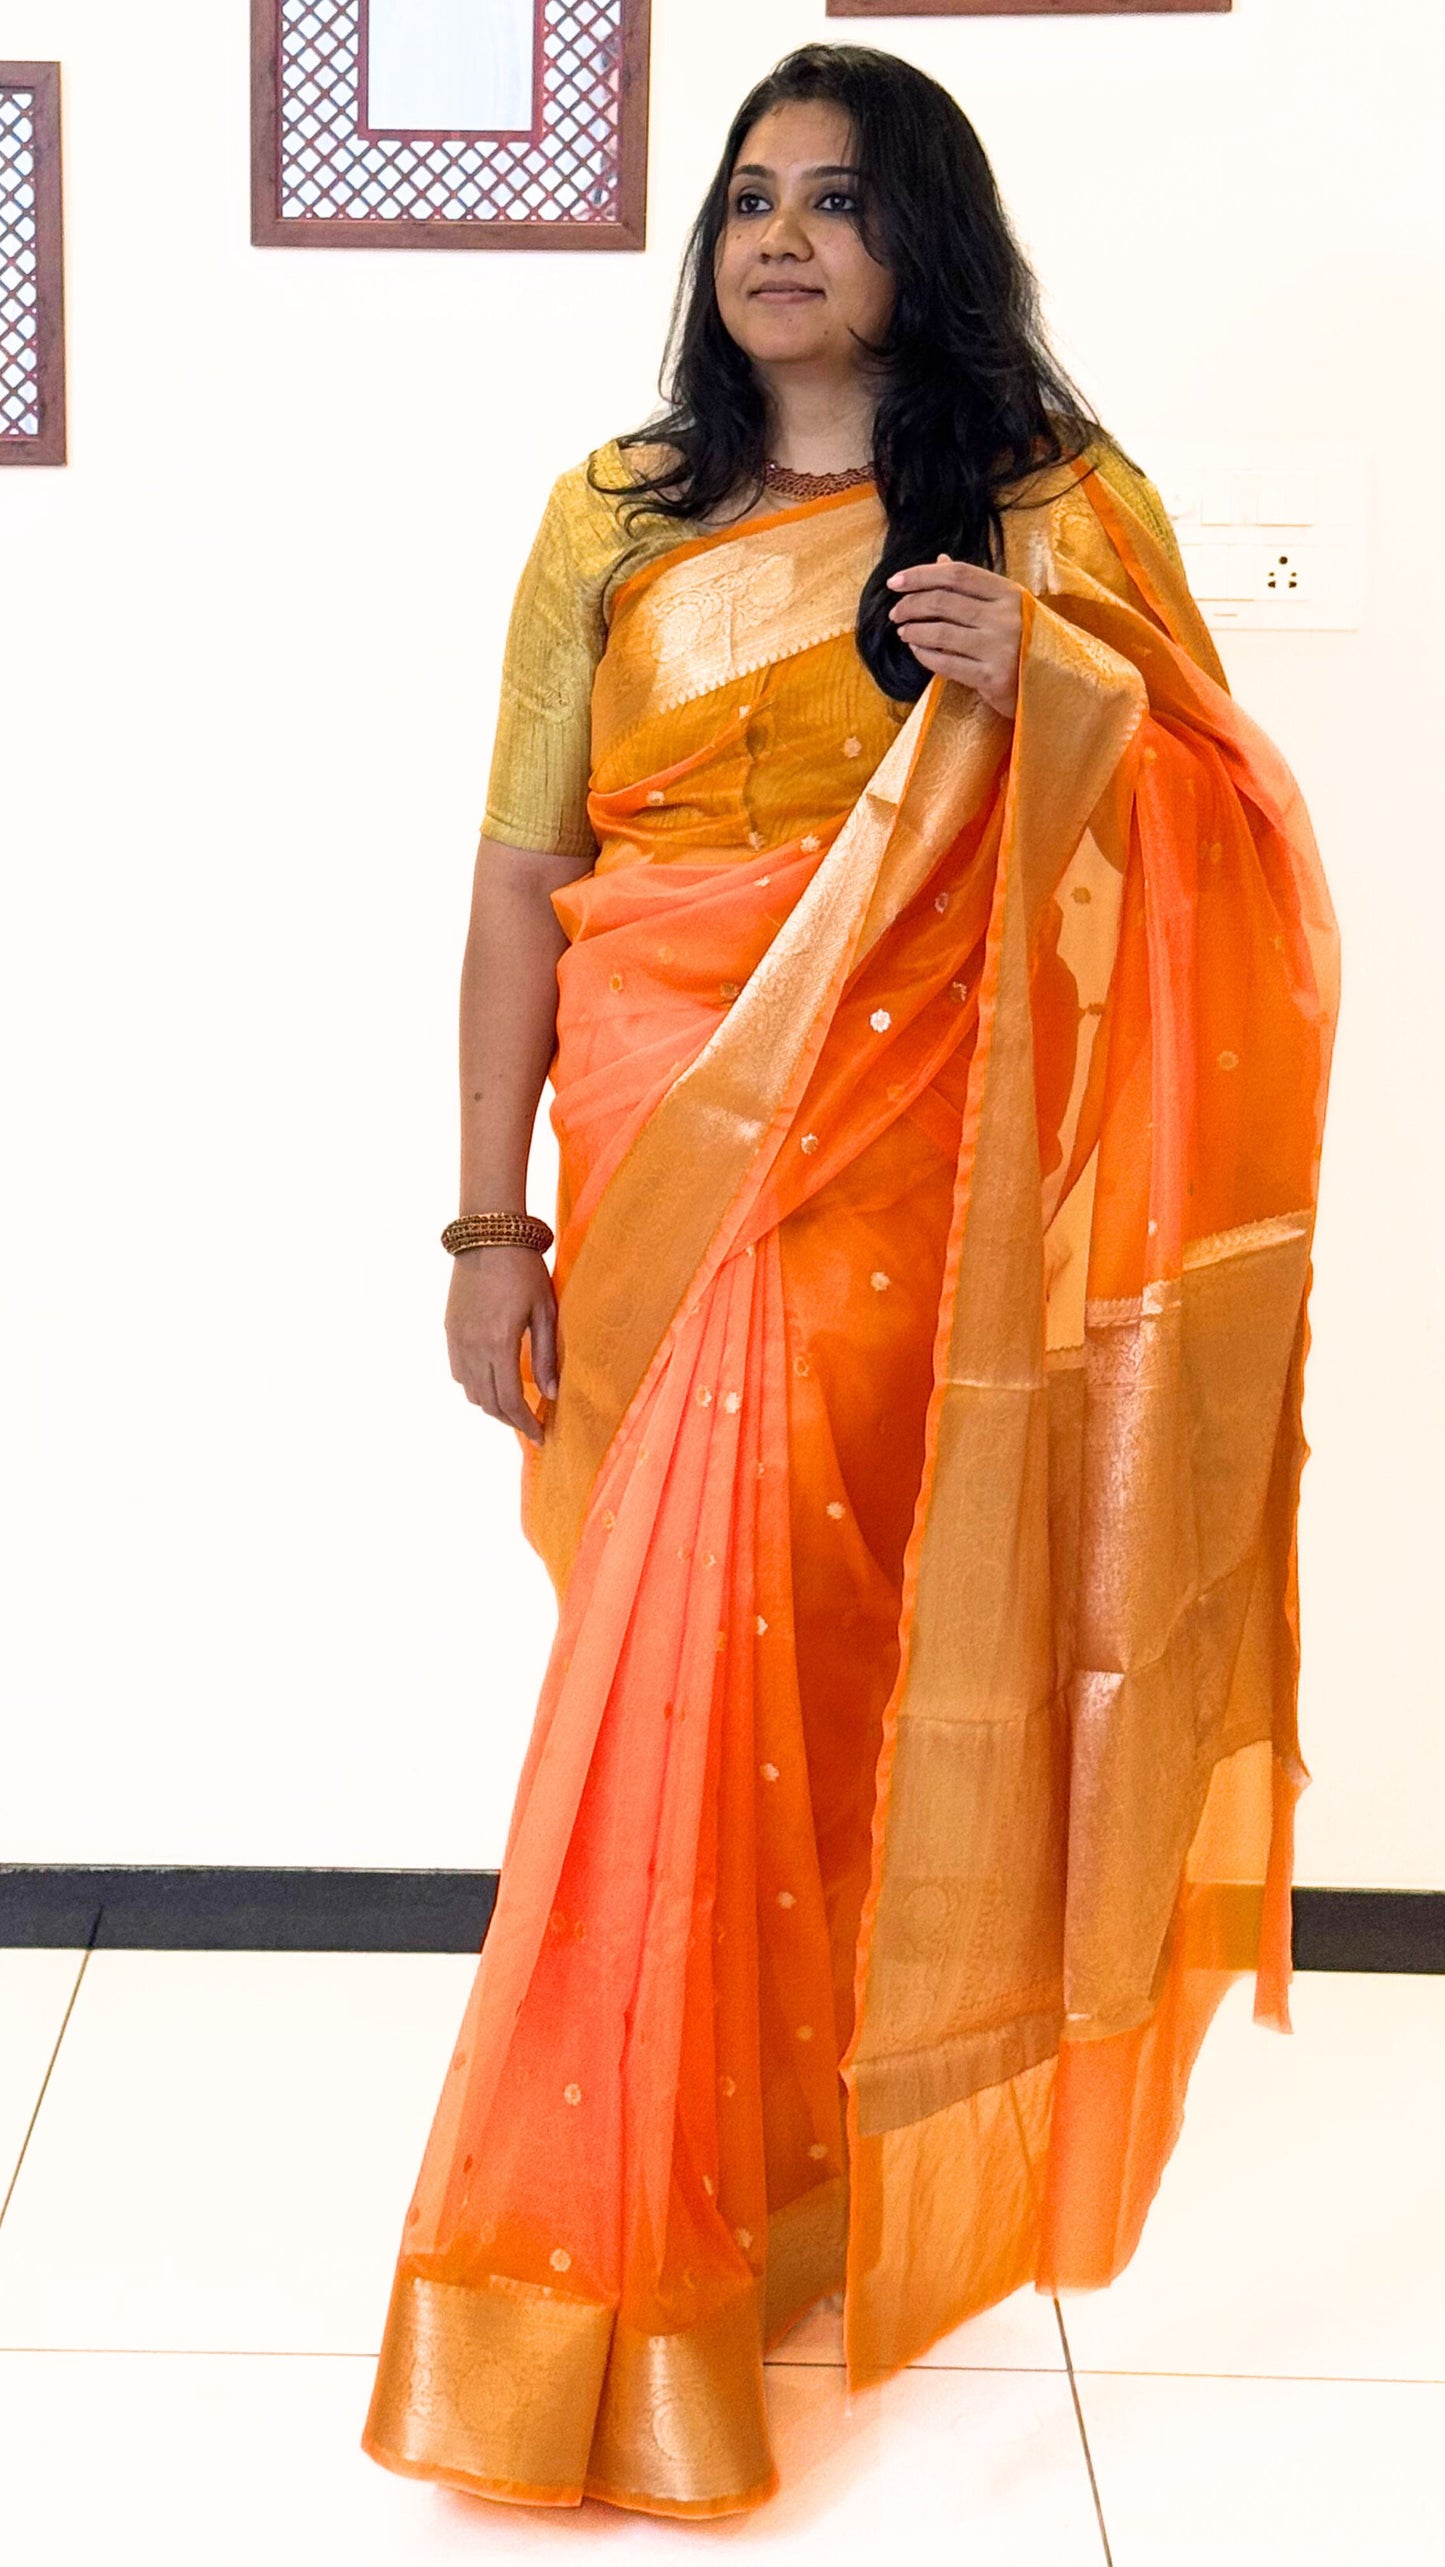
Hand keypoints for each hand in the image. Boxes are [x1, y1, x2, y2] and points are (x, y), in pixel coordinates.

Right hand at [446, 1246, 557, 1446]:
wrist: (488, 1235)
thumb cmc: (524, 1270)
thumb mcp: (545, 1311)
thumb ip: (547, 1355)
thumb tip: (552, 1394)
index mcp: (499, 1344)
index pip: (510, 1400)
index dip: (525, 1423)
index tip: (540, 1435)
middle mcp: (473, 1347)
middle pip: (487, 1402)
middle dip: (510, 1419)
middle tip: (530, 1424)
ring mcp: (457, 1339)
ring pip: (470, 1391)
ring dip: (491, 1404)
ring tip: (514, 1405)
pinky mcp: (450, 1329)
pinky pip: (459, 1371)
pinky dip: (475, 1386)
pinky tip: (492, 1380)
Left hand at [886, 553, 1023, 717]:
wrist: (1055, 685)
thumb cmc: (1025, 641)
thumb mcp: (1007, 607)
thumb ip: (974, 586)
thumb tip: (939, 560)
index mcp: (1009, 593)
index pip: (957, 574)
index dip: (921, 575)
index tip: (894, 582)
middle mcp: (1006, 617)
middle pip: (943, 601)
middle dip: (910, 604)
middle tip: (895, 612)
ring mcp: (999, 648)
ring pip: (940, 632)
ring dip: (913, 630)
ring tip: (903, 631)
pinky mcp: (992, 678)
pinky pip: (945, 663)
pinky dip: (924, 655)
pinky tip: (916, 650)